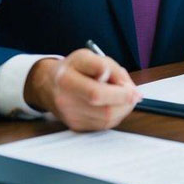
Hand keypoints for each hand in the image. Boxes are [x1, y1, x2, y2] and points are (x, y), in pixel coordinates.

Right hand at [24, 49, 140, 131]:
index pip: (96, 93)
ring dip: (123, 109)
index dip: (120, 93)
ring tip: (122, 96)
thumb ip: (109, 68)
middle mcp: (65, 101)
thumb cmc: (73, 68)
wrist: (49, 84)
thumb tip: (128, 88)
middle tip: (133, 93)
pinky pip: (104, 125)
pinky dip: (115, 115)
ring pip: (108, 120)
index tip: (131, 88)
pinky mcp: (75, 126)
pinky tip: (113, 104)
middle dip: (126, 102)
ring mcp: (70, 116)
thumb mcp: (88, 56)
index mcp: (66, 79)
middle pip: (105, 111)